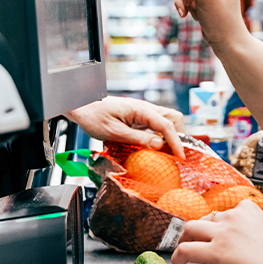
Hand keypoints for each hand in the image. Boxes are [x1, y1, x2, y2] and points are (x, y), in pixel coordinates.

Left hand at [65, 97, 185, 157]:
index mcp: (141, 110)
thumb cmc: (93, 117)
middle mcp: (145, 108)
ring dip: (171, 135)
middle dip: (180, 135)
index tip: (181, 157)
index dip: (176, 142)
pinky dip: (162, 135)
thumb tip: (159, 145)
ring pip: (167, 120)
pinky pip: (156, 124)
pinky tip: (157, 148)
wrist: (82, 106)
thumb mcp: (113, 131)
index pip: (166, 125)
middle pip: (173, 118)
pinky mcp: (138, 117)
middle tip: (177, 154)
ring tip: (170, 153)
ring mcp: (143, 112)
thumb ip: (137, 138)